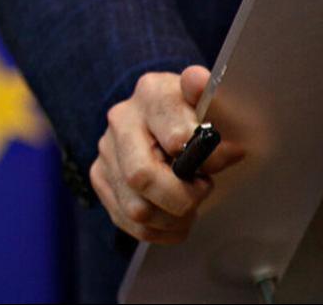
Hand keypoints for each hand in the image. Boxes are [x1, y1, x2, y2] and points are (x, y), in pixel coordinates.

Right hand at [89, 65, 243, 243]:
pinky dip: (158, 230)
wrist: (179, 125)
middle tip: (201, 190)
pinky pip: (126, 221)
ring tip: (189, 206)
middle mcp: (121, 117)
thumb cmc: (204, 119)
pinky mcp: (100, 176)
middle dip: (180, 198)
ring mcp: (106, 148)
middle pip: (141, 176)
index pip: (174, 135)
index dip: (202, 160)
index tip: (214, 165)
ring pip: (135, 207)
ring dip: (171, 219)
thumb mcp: (222, 108)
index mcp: (153, 91)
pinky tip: (174, 217)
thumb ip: (220, 109)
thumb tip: (209, 109)